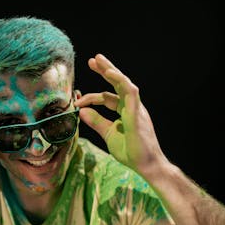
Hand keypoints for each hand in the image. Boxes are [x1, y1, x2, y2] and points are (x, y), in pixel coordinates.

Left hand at [76, 54, 166, 175]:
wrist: (147, 165)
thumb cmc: (131, 152)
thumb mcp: (109, 134)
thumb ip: (96, 122)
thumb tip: (82, 112)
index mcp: (126, 111)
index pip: (108, 97)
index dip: (92, 97)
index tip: (77, 101)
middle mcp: (132, 107)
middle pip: (118, 84)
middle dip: (106, 70)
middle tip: (93, 59)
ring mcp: (137, 109)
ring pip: (125, 84)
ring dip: (112, 71)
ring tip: (99, 61)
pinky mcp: (137, 114)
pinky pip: (131, 93)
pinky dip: (120, 82)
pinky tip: (110, 74)